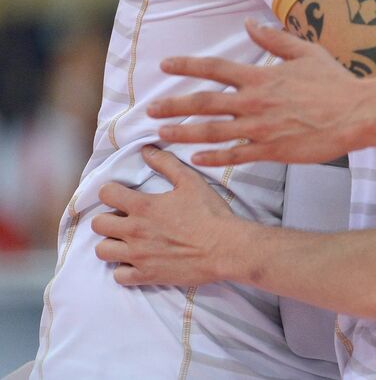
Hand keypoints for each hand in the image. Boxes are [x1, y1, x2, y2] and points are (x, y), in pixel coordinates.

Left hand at [93, 146, 249, 285]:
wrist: (225, 248)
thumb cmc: (210, 213)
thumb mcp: (191, 181)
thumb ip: (166, 164)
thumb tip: (146, 150)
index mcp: (143, 206)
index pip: (106, 193)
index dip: (111, 191)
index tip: (120, 194)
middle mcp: (134, 231)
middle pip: (98, 224)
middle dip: (107, 218)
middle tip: (123, 218)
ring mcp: (138, 256)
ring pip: (102, 251)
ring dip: (111, 244)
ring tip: (126, 241)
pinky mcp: (146, 275)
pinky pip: (118, 276)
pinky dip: (124, 269)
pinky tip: (136, 261)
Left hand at [151, 19, 365, 165]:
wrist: (357, 113)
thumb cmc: (335, 82)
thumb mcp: (306, 53)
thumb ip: (275, 39)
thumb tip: (250, 24)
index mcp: (262, 76)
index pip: (215, 68)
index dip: (187, 65)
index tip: (165, 65)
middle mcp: (255, 102)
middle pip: (204, 103)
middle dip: (174, 105)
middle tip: (150, 110)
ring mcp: (261, 128)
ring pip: (212, 132)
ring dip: (184, 133)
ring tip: (162, 134)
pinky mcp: (271, 150)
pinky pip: (234, 155)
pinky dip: (213, 157)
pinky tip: (196, 157)